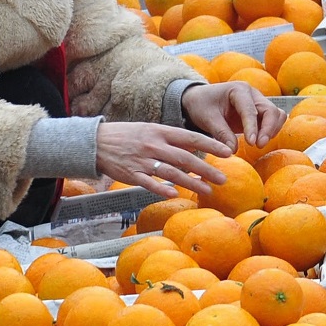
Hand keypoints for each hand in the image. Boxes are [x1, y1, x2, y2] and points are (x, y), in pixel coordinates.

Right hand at [96, 121, 232, 198]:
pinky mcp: (131, 174)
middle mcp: (154, 145)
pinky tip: (174, 195)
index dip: (211, 145)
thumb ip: (171, 140)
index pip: (191, 137)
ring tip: (207, 191)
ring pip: (171, 173)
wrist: (97, 142)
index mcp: (160, 132)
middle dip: (206, 169)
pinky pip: (149, 183)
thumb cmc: (128, 136)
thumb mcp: (151, 130)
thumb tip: (194, 150)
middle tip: (223, 178)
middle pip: (185, 158)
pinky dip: (162, 189)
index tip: (228, 152)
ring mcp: (142, 160)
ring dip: (191, 183)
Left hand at [181, 82, 285, 148]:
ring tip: (259, 145)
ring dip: (272, 130)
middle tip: (259, 146)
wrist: (200, 99)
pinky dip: (271, 130)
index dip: (252, 127)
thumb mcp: (207, 118)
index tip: (251, 144)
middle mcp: (253, 94)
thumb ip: (221, 133)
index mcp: (238, 90)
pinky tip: (260, 141)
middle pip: (270, 110)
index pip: (250, 109)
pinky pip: (273, 120)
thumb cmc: (202, 105)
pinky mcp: (260, 112)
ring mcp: (258, 102)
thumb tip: (233, 150)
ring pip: (276, 115)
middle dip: (268, 129)